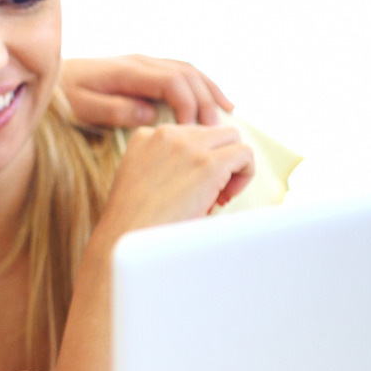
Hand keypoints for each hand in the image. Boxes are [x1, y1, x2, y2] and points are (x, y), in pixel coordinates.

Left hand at [61, 55, 232, 126]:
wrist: (49, 79)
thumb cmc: (63, 99)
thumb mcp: (83, 108)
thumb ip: (114, 110)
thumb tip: (149, 114)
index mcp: (127, 71)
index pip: (172, 82)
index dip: (189, 105)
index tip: (195, 131)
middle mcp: (140, 62)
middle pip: (186, 74)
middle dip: (205, 101)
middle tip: (216, 131)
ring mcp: (143, 63)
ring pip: (187, 70)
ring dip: (209, 90)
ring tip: (227, 114)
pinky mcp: (142, 69)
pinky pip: (180, 72)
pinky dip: (199, 85)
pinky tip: (211, 101)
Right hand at [94, 124, 255, 249]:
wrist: (125, 237)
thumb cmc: (133, 220)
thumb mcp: (139, 179)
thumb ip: (162, 164)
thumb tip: (198, 170)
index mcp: (146, 136)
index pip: (189, 134)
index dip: (197, 160)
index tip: (190, 188)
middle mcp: (166, 133)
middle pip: (213, 133)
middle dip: (218, 159)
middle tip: (210, 193)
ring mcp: (188, 147)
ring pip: (232, 138)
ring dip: (233, 166)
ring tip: (219, 195)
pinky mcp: (208, 164)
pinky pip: (245, 154)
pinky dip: (245, 174)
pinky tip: (225, 197)